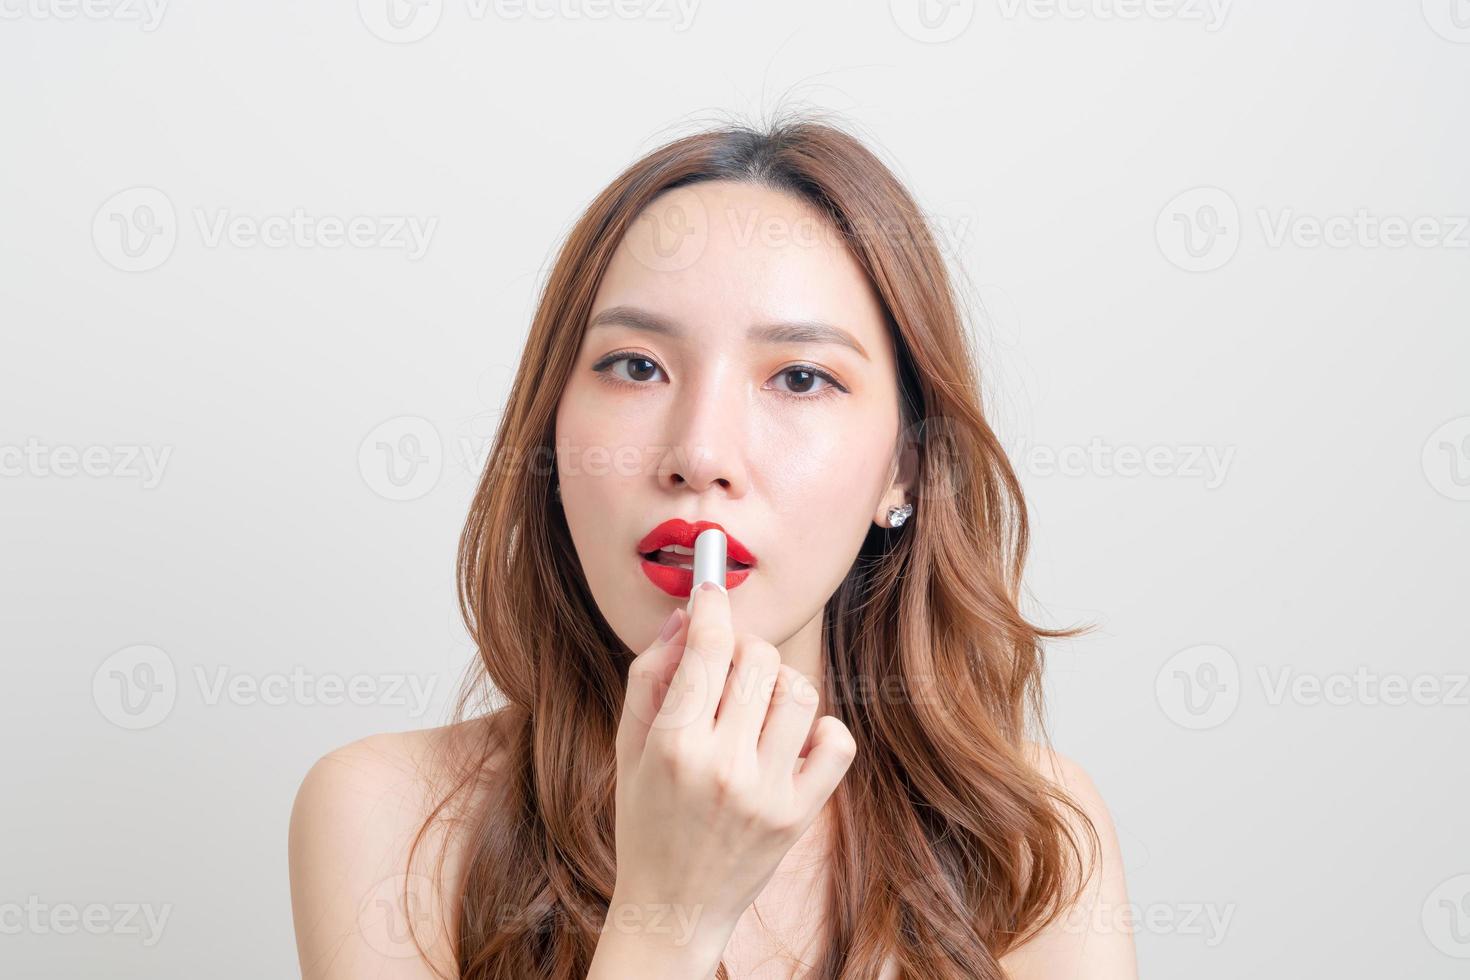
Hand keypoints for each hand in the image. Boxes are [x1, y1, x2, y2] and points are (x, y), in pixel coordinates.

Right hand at [611, 582, 857, 945]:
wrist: (674, 906)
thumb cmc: (645, 817)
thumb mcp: (629, 745)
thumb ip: (650, 675)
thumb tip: (687, 617)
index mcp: (673, 746)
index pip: (706, 648)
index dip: (711, 607)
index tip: (710, 594)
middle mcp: (723, 767)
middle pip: (759, 660)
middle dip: (743, 648)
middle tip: (729, 665)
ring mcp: (768, 792)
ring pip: (799, 691)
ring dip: (778, 685)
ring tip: (756, 707)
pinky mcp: (801, 814)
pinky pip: (836, 741)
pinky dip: (820, 728)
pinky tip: (791, 738)